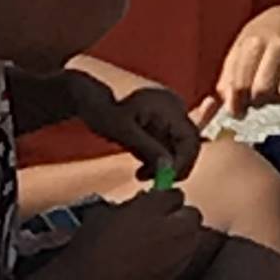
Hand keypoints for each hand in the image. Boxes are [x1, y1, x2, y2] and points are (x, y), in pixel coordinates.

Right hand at [61, 191, 204, 279]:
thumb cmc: (91, 246)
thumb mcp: (104, 212)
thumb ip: (129, 205)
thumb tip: (139, 204)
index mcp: (153, 207)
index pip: (175, 194)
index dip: (166, 197)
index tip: (159, 201)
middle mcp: (172, 228)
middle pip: (192, 214)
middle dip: (180, 216)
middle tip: (163, 221)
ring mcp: (178, 253)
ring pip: (194, 237)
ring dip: (182, 236)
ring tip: (161, 241)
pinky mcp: (176, 273)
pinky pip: (185, 258)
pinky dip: (177, 256)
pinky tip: (157, 260)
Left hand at [69, 75, 200, 180]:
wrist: (89, 97)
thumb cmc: (102, 109)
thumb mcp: (123, 131)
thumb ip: (148, 148)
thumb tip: (169, 168)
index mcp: (168, 106)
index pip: (191, 139)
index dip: (183, 162)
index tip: (166, 178)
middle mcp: (175, 109)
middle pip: (189, 145)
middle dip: (174, 167)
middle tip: (155, 182)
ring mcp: (170, 116)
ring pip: (180, 149)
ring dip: (164, 166)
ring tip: (142, 174)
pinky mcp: (163, 124)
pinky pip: (169, 146)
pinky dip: (159, 160)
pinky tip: (142, 167)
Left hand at [193, 7, 279, 123]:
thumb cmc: (266, 44)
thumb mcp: (242, 52)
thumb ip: (228, 78)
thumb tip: (219, 108)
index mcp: (252, 39)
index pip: (239, 83)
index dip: (236, 104)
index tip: (238, 111)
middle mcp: (277, 41)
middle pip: (261, 91)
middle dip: (258, 101)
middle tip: (259, 98)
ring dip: (279, 98)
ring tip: (277, 89)